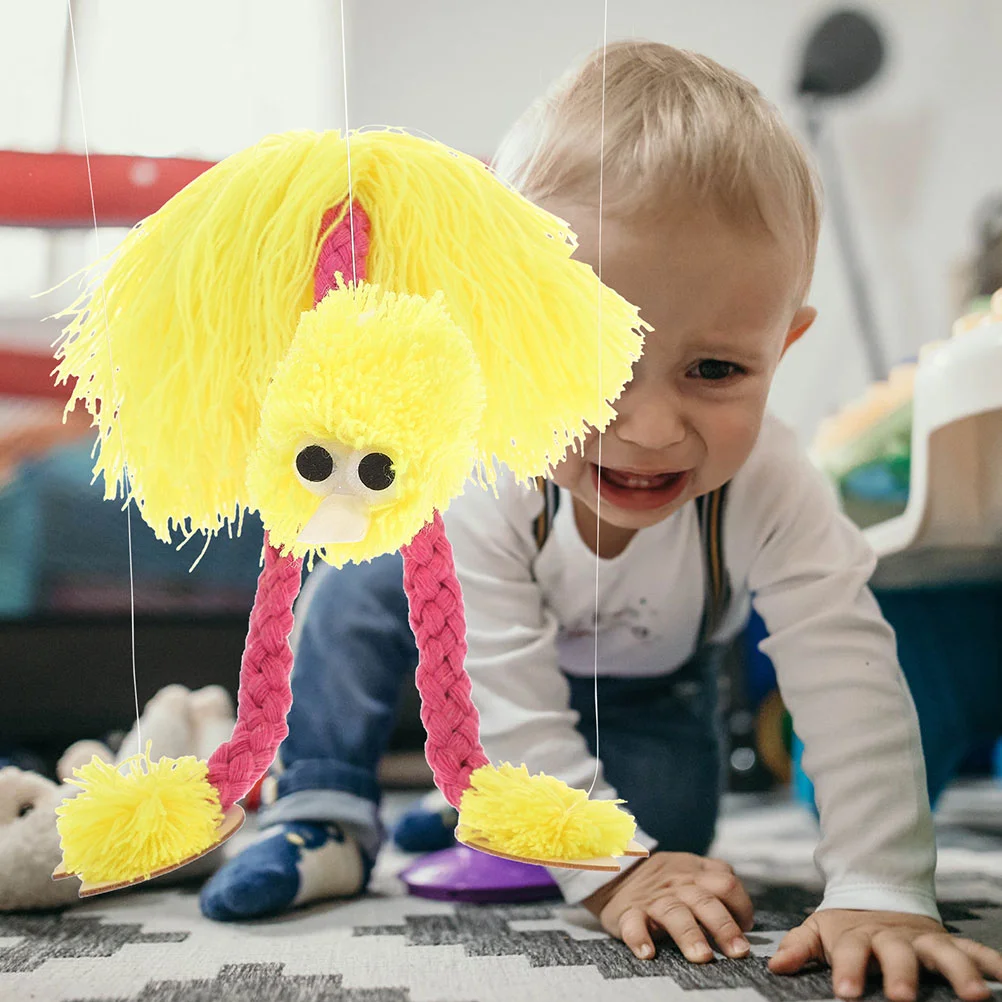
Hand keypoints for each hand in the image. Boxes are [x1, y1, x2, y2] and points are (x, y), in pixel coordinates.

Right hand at [582, 851, 753, 962]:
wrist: (617, 869)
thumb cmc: (664, 878)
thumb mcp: (690, 868)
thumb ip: (717, 880)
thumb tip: (746, 918)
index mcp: (696, 874)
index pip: (727, 884)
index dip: (742, 906)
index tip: (746, 928)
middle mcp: (678, 886)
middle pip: (705, 901)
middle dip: (724, 927)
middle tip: (738, 951)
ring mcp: (654, 899)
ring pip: (674, 913)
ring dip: (690, 935)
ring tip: (702, 957)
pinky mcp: (630, 913)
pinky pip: (633, 924)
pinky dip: (639, 938)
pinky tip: (647, 953)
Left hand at [769, 909, 1001, 1000]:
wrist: (876, 894)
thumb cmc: (846, 927)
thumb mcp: (819, 930)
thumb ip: (799, 947)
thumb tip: (775, 966)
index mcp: (857, 934)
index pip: (851, 952)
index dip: (849, 971)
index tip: (846, 992)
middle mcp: (892, 936)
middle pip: (897, 953)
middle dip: (901, 975)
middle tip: (902, 998)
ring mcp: (922, 938)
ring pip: (942, 951)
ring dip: (959, 972)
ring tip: (974, 997)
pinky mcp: (947, 940)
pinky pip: (973, 949)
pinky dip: (990, 962)